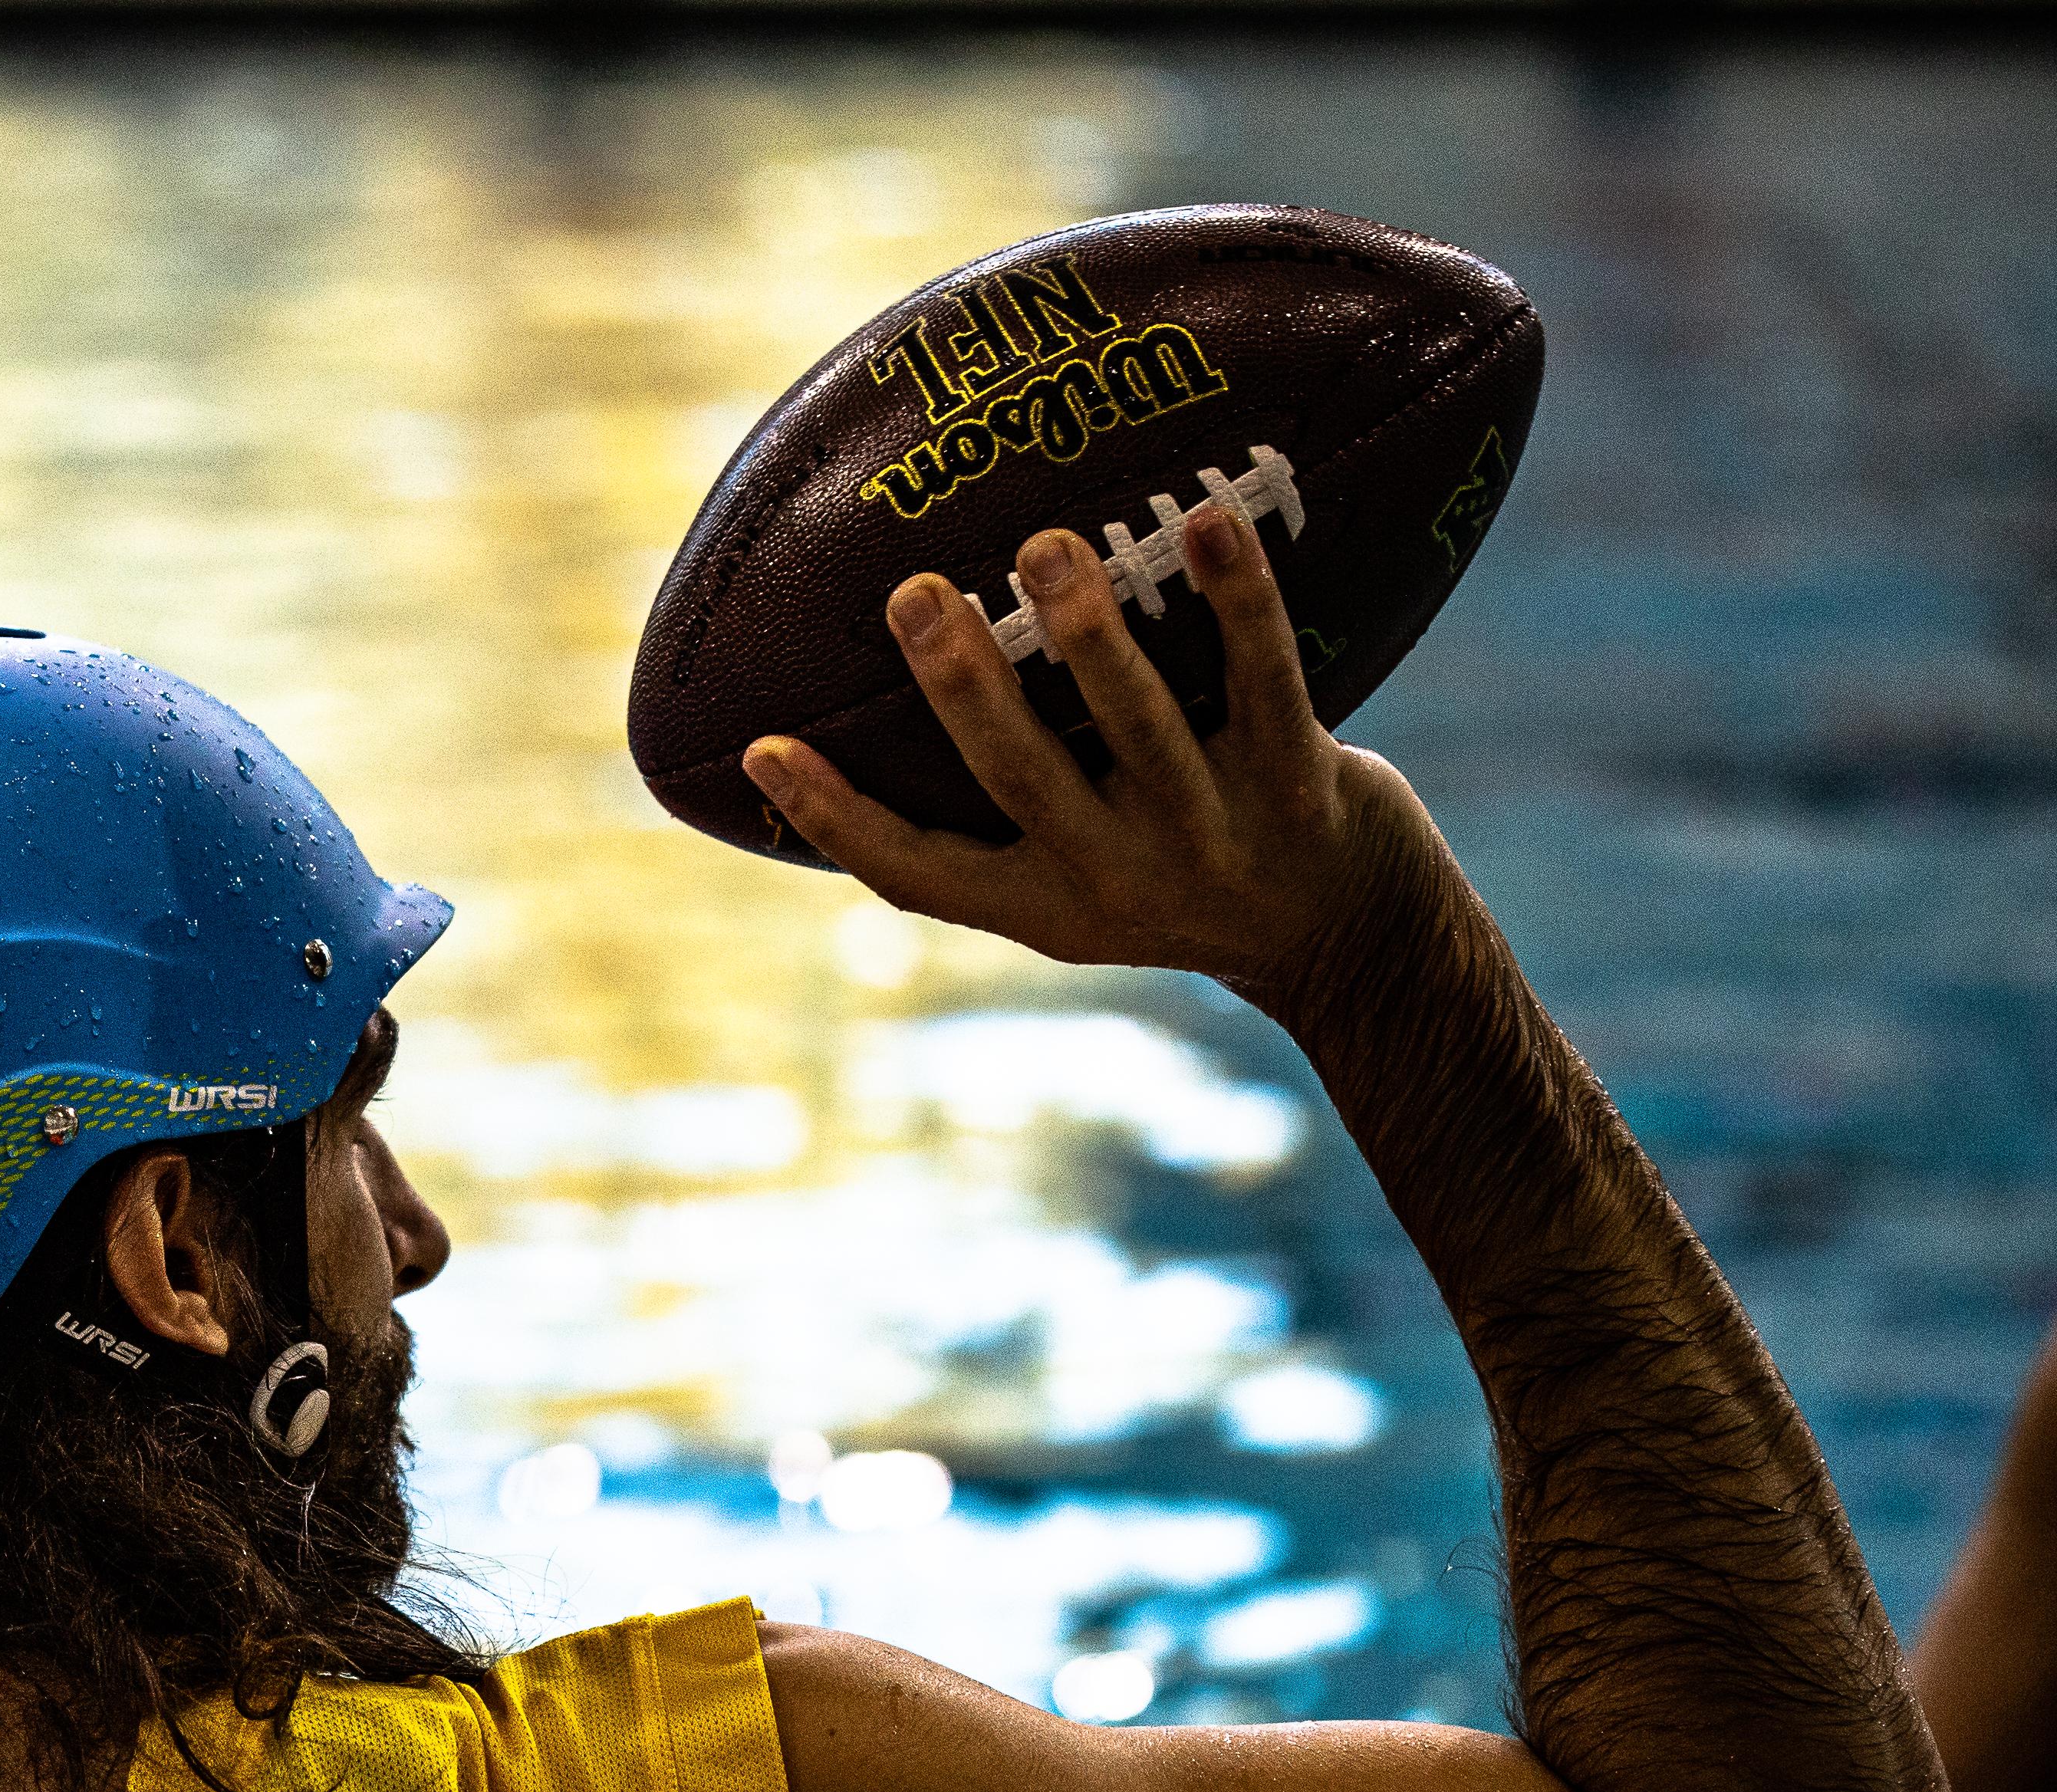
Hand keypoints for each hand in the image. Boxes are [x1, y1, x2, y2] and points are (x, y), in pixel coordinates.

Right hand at [743, 505, 1455, 1025]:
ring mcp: (1210, 837)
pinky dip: (1238, 600)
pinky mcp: (1302, 788)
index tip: (764, 746)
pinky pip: (1265, 680)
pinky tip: (1209, 520)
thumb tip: (916, 685)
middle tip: (914, 593)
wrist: (1358, 941)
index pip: (916, 871)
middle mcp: (1116, 878)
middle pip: (1019, 779)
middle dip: (963, 686)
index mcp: (1044, 903)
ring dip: (1085, 632)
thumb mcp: (1091, 876)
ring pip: (1136, 725)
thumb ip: (1017, 808)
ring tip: (1045, 543)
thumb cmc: (1193, 872)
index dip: (834, 820)